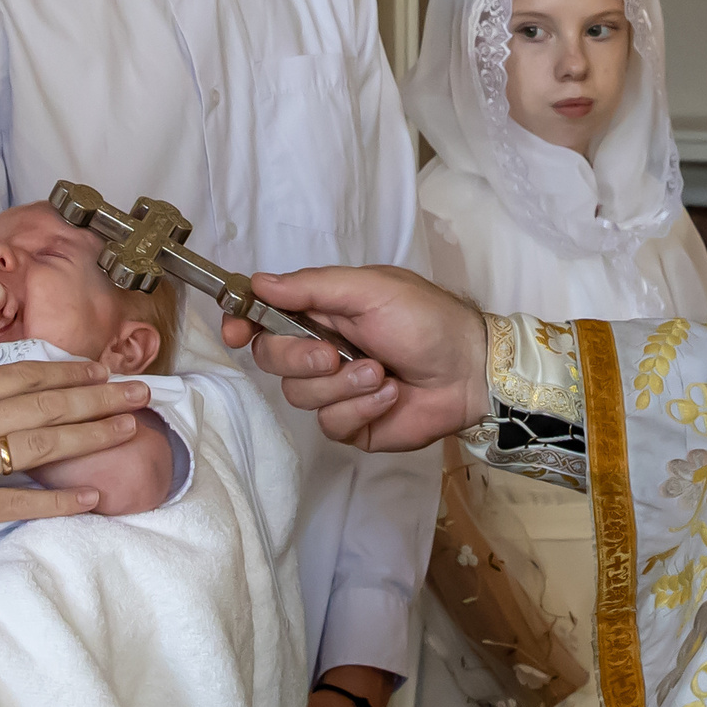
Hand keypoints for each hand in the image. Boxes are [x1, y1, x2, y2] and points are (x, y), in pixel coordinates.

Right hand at [0, 324, 151, 558]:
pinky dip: (55, 501)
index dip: (69, 371)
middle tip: (144, 392)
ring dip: (91, 435)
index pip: (21, 375)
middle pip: (43, 404)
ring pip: (38, 445)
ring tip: (130, 428)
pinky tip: (91, 498)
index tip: (104, 367)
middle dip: (99, 397)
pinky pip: (13, 504)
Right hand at [222, 266, 490, 451]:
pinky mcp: (351, 424)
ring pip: (299, 396)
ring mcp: (334, 391)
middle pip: (272, 361)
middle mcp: (321, 352)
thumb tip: (258, 282)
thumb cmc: (426, 319)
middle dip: (300, 359)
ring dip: (343, 384)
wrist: (469, 370)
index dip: (242, 325)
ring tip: (381, 373)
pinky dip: (361, 408)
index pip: (263, 319)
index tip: (236, 332)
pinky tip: (389, 395)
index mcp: (321, 314)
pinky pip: (330, 424)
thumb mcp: (370, 289)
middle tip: (335, 354)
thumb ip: (312, 287)